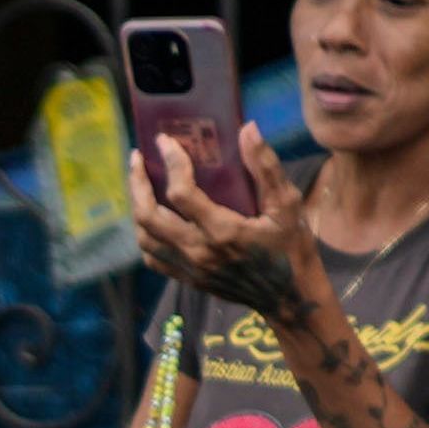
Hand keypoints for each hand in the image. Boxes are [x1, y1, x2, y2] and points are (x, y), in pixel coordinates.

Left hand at [131, 125, 319, 327]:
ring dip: (137, 208)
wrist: (289, 299)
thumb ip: (265, 167)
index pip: (180, 193)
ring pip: (145, 238)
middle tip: (137, 159)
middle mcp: (198, 251)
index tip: (165, 141)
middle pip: (148, 216)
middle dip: (137, 184)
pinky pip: (153, 257)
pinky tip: (150, 218)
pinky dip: (145, 235)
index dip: (170, 163)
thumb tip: (247, 128)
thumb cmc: (291, 248)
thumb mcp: (288, 205)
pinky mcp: (188, 279)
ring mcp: (190, 268)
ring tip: (140, 184)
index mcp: (222, 231)